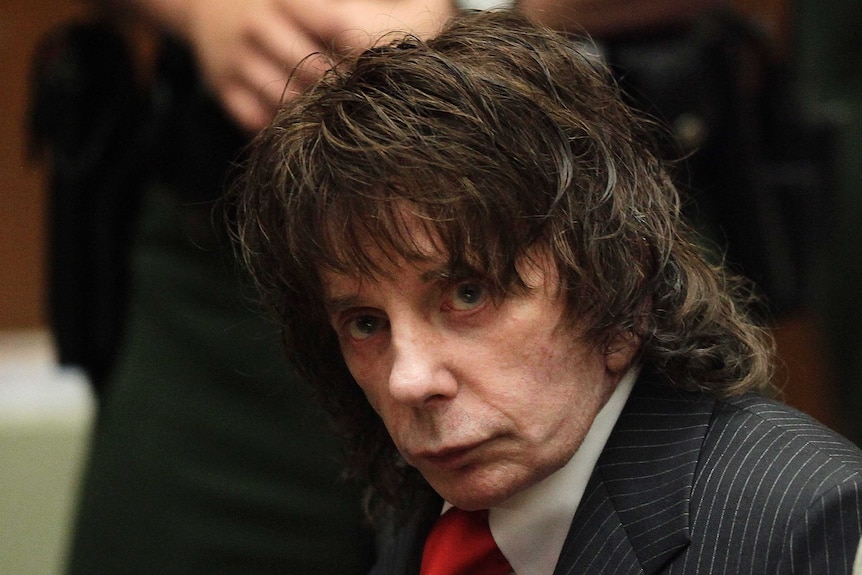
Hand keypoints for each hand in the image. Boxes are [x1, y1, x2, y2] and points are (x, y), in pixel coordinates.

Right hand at [182, 0, 454, 131]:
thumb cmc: (279, 1)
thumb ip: (356, 8)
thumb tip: (431, 10)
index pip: (340, 23)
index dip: (369, 51)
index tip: (391, 72)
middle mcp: (260, 25)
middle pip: (315, 70)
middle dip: (344, 92)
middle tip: (372, 110)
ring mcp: (237, 59)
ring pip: (286, 101)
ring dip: (314, 116)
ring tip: (340, 125)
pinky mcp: (221, 87)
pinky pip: (258, 120)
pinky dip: (282, 128)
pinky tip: (303, 130)